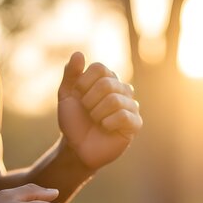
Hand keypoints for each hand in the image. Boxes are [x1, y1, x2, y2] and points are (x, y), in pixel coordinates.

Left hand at [57, 52, 142, 168]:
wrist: (76, 148)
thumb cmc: (73, 121)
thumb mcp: (66, 96)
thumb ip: (71, 74)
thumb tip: (79, 53)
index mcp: (107, 79)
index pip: (99, 68)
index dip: (84, 83)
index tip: (79, 96)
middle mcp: (122, 89)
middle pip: (107, 83)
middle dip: (89, 100)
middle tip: (87, 112)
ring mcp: (131, 106)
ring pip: (114, 100)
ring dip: (97, 113)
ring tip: (96, 121)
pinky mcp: (135, 124)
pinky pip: (123, 116)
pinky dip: (107, 123)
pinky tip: (105, 128)